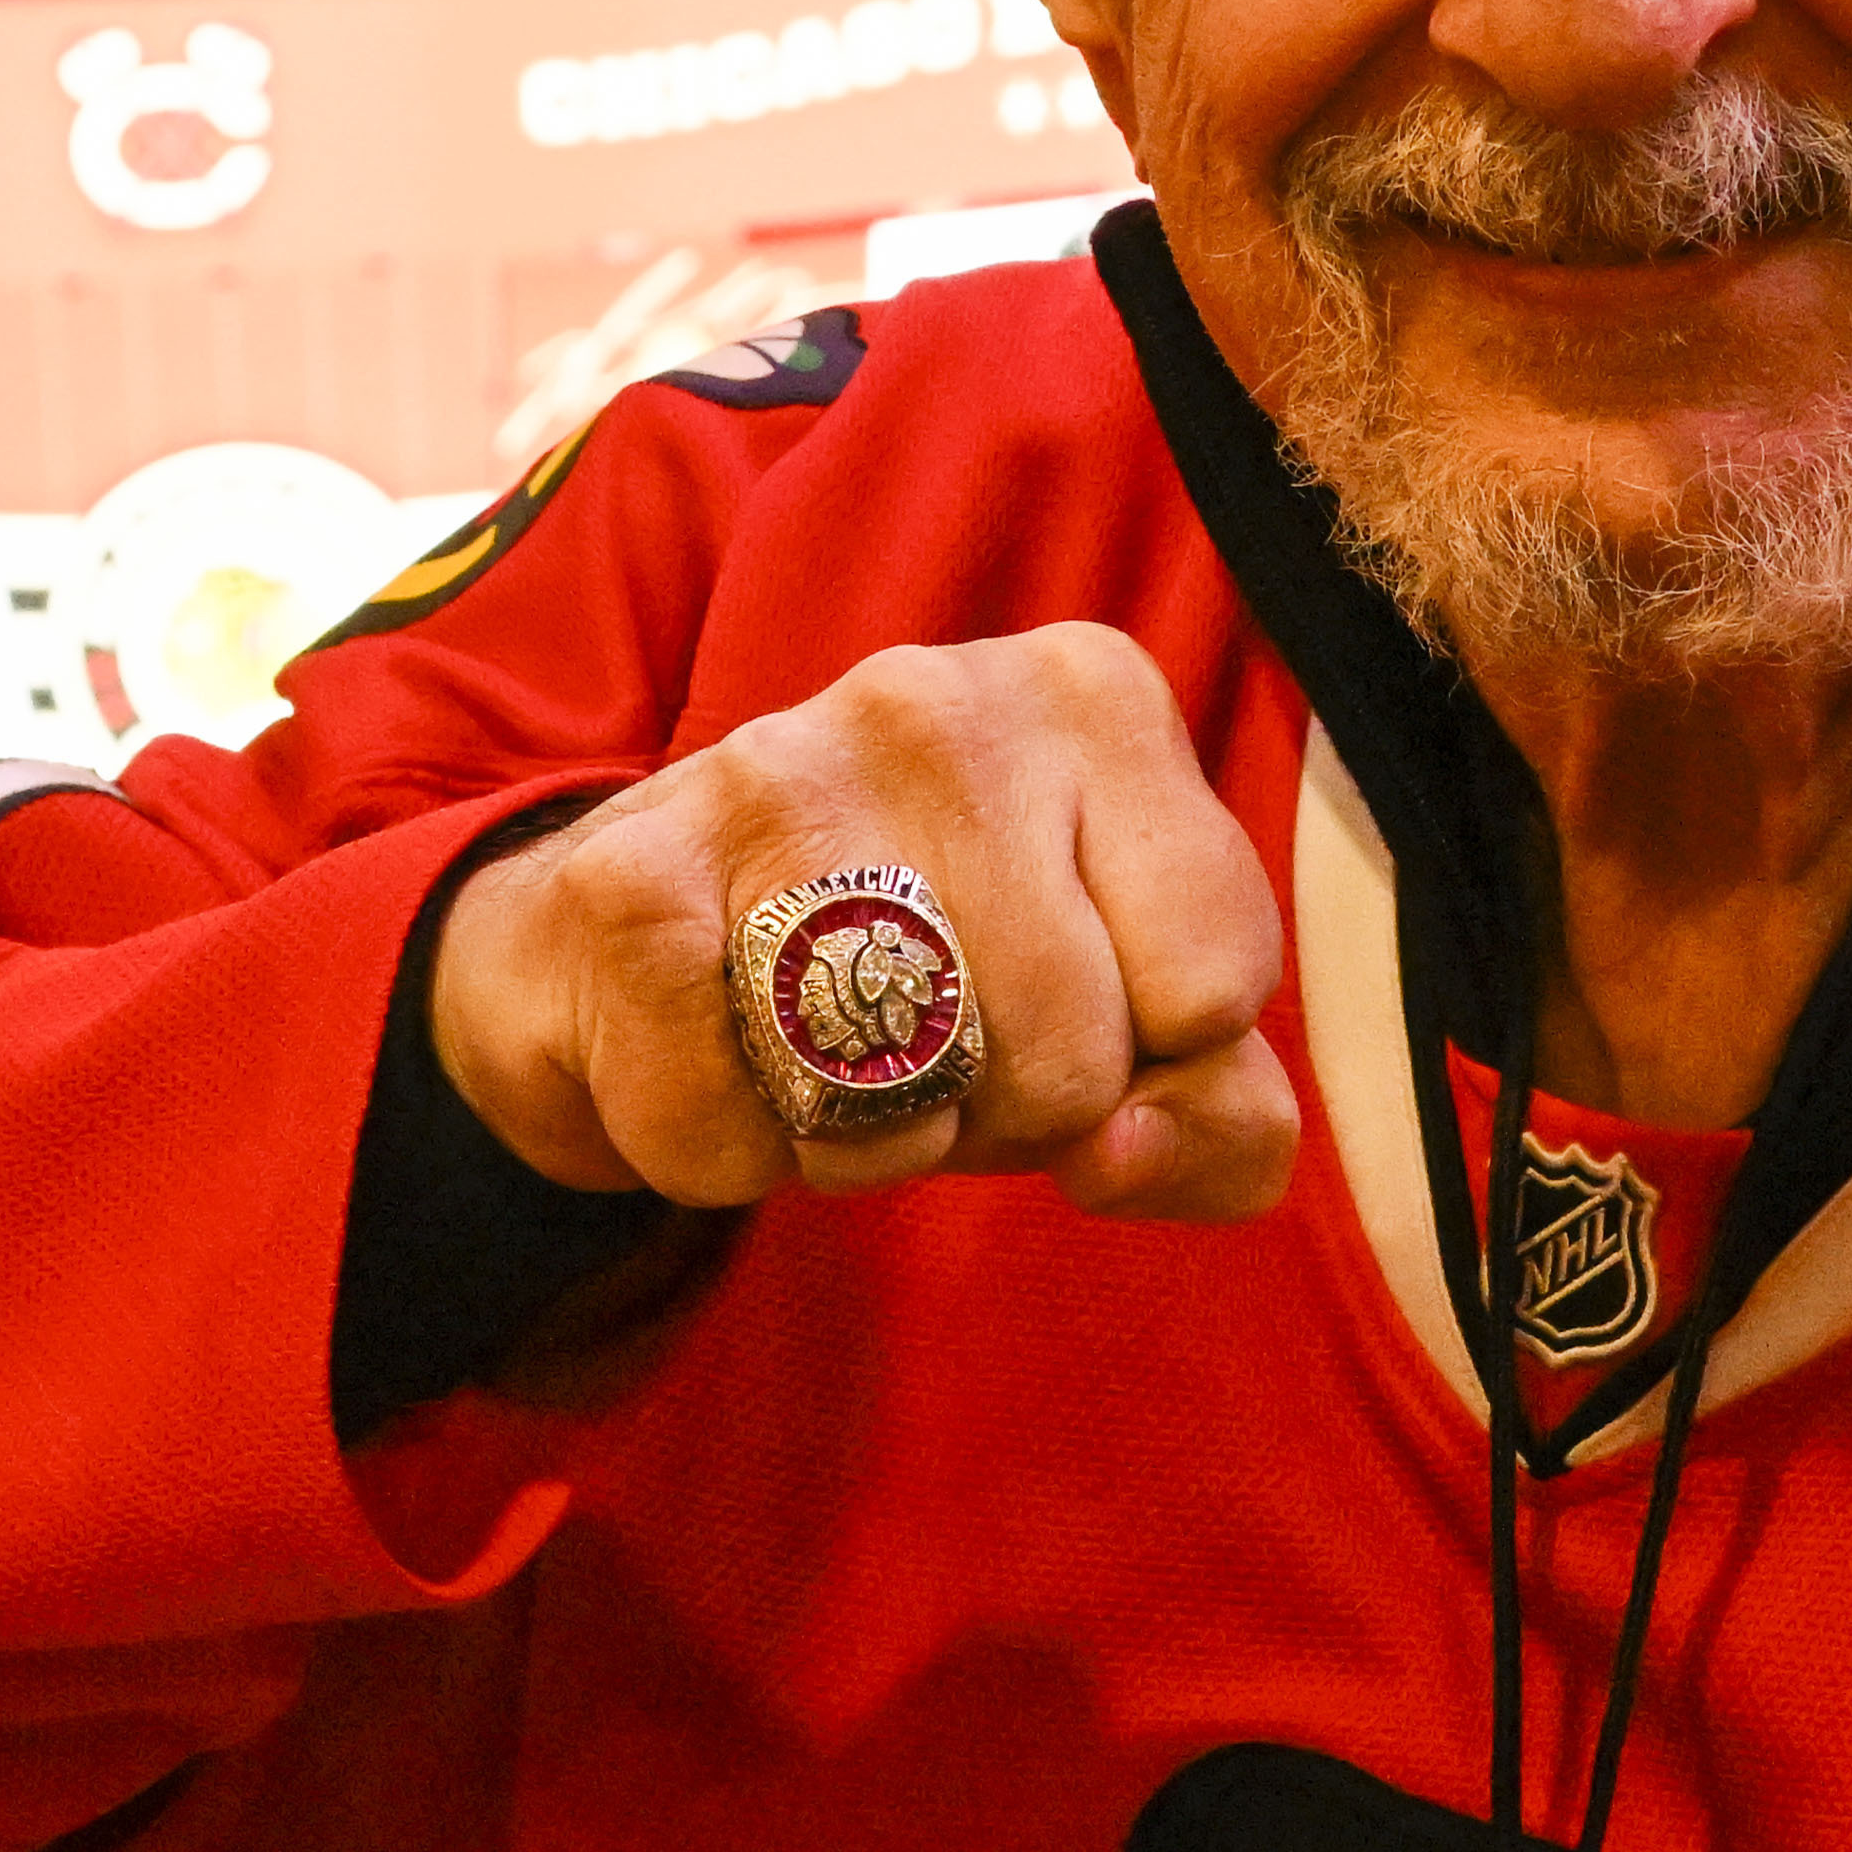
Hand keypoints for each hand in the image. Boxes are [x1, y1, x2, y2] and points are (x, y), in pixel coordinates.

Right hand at [423, 626, 1301, 1221]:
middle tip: (926, 1043)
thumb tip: (1122, 1152)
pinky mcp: (631, 875)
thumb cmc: (929, 981)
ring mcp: (779, 770)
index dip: (1143, 1060)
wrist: (634, 950)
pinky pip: (739, 1129)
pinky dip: (732, 1153)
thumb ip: (1221, 1116)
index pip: (1214, 986)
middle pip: (1073, 1057)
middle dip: (1005, 1113)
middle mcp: (943, 698)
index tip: (1063, 1002)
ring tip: (827, 1056)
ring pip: (916, 1094)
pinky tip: (716, 1057)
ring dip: (870, 1143)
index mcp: (1095, 699)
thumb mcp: (1128, 1035)